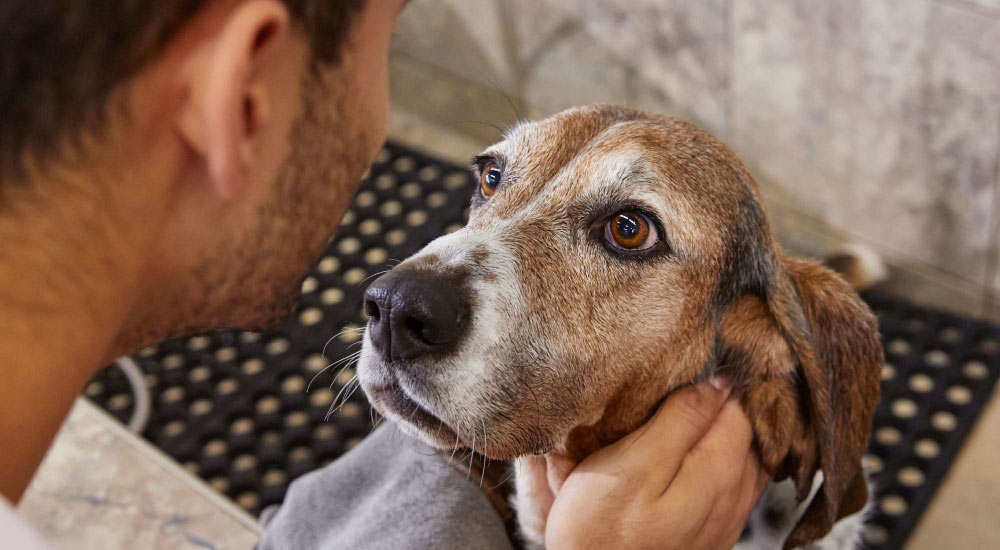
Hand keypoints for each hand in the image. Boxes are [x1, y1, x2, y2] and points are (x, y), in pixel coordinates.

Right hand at [545, 379, 768, 549]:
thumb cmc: (601, 531)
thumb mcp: (633, 465)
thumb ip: (679, 421)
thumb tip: (717, 382)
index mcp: (719, 470)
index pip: (742, 404)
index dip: (724, 375)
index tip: (702, 354)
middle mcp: (734, 495)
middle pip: (750, 430)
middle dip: (730, 399)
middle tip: (701, 370)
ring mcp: (726, 518)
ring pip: (746, 456)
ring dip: (728, 427)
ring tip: (699, 404)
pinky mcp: (711, 532)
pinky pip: (734, 482)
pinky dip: (723, 456)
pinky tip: (698, 448)